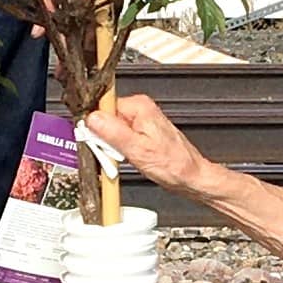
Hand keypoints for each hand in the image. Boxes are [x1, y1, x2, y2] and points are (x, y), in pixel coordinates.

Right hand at [83, 92, 215, 195]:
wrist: (190, 176)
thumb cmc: (173, 165)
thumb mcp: (137, 150)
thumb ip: (113, 132)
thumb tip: (92, 119)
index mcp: (139, 106)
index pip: (103, 107)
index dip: (96, 126)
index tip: (96, 141)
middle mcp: (140, 109)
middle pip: (106, 118)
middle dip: (104, 138)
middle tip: (112, 154)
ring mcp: (141, 120)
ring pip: (111, 129)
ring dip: (111, 145)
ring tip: (124, 157)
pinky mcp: (141, 132)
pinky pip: (120, 136)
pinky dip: (119, 149)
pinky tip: (126, 157)